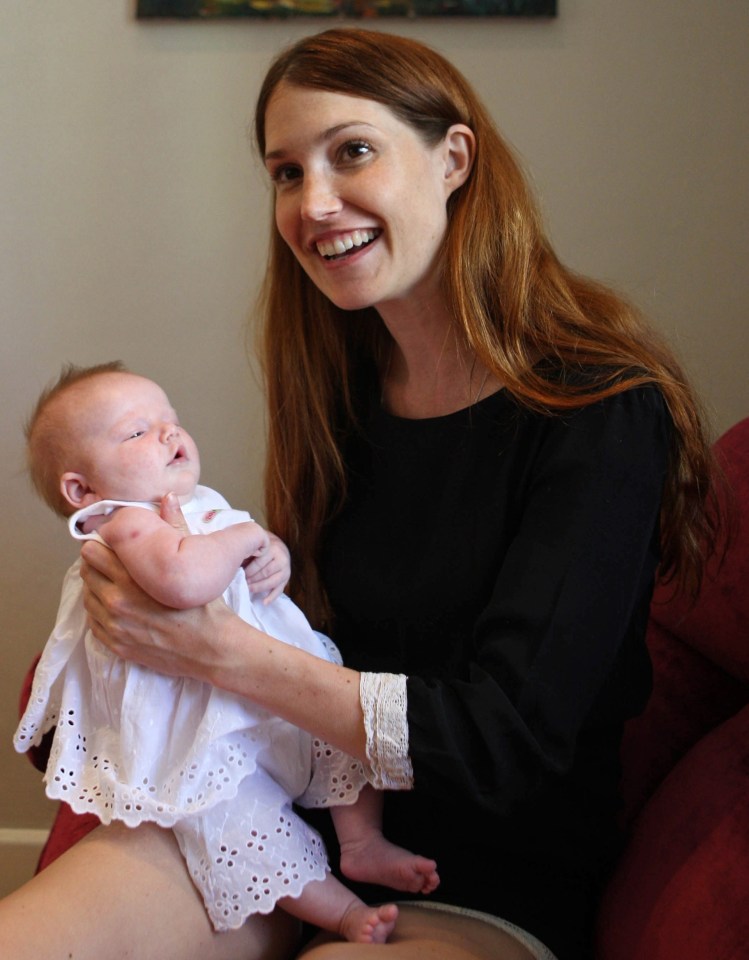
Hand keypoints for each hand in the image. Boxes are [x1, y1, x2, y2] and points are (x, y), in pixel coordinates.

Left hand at [78, 492, 235, 679]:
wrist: (211, 650)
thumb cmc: (205, 606)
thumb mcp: (191, 564)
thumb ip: (174, 529)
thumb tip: (168, 499)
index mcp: (131, 579)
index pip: (93, 551)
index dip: (101, 544)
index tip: (112, 543)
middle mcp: (116, 602)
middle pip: (87, 571)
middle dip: (98, 562)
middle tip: (115, 561)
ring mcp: (114, 626)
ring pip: (87, 596)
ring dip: (98, 586)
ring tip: (118, 583)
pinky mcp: (116, 644)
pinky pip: (93, 621)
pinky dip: (101, 610)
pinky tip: (118, 606)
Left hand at [244, 532, 290, 603]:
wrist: (280, 548)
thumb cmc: (263, 549)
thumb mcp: (257, 548)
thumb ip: (249, 554)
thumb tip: (236, 566)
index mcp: (273, 549)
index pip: (260, 562)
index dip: (249, 570)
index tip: (240, 574)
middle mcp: (282, 559)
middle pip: (266, 572)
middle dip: (253, 579)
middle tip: (243, 583)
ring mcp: (286, 570)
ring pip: (273, 582)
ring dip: (260, 587)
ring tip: (249, 590)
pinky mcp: (286, 579)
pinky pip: (279, 590)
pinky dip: (272, 597)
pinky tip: (264, 602)